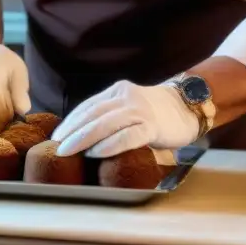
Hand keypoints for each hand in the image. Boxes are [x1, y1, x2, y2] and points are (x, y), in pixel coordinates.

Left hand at [51, 80, 199, 156]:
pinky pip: (127, 135)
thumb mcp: (129, 108)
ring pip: (105, 123)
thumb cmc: (155, 114)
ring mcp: (139, 110)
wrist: (189, 107)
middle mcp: (126, 97)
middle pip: (92, 114)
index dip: (70, 121)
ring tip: (69, 151)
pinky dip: (109, 145)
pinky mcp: (152, 125)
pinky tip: (95, 153)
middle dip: (71, 131)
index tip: (56, 136)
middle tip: (56, 146)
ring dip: (84, 138)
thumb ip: (111, 117)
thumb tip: (82, 138)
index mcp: (117, 91)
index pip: (87, 106)